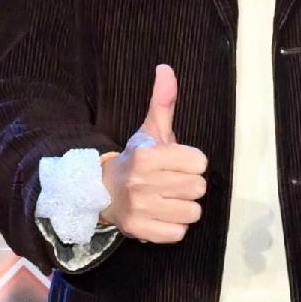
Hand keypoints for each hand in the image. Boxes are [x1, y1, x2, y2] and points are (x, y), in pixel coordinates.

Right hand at [100, 61, 210, 242]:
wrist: (101, 191)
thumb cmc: (136, 160)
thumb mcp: (149, 130)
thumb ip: (163, 101)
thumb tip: (166, 68)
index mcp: (147, 155)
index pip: (200, 162)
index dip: (192, 162)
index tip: (177, 163)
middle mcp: (142, 182)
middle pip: (198, 188)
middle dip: (189, 185)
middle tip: (172, 182)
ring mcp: (140, 208)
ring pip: (193, 212)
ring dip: (184, 207)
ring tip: (167, 199)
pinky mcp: (140, 231)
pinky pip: (179, 233)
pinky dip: (174, 226)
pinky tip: (162, 215)